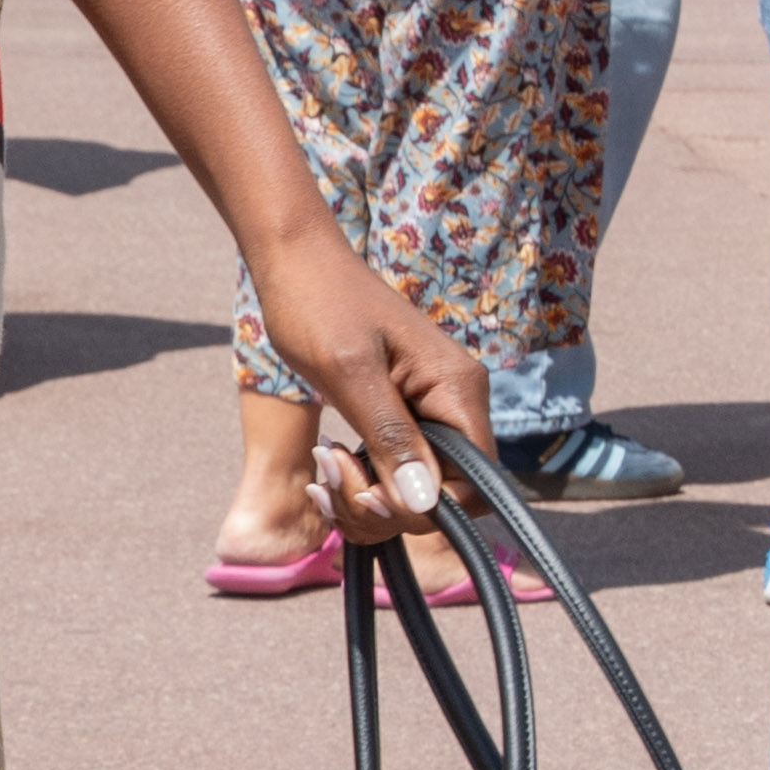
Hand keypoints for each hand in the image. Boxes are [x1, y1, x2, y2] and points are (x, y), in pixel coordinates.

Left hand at [244, 215, 492, 541]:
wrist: (296, 262)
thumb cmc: (319, 304)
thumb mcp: (349, 373)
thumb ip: (391, 436)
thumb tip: (426, 502)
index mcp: (457, 388)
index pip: (474, 485)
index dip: (424, 507)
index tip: (368, 492)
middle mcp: (454, 403)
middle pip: (441, 497)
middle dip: (383, 505)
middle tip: (329, 474)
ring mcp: (429, 410)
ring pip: (414, 493)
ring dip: (363, 499)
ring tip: (322, 468)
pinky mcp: (402, 416)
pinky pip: (394, 473)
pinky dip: (359, 485)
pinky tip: (326, 467)